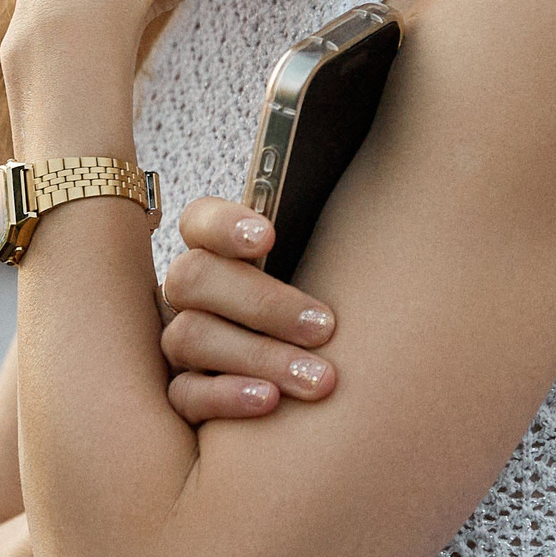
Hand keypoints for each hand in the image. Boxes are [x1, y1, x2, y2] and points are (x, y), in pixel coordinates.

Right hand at [158, 196, 339, 423]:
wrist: (327, 396)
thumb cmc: (330, 313)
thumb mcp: (330, 268)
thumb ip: (334, 225)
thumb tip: (374, 154)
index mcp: (217, 249)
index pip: (198, 219)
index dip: (225, 224)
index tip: (269, 237)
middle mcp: (190, 292)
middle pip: (192, 278)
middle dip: (260, 303)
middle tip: (325, 328)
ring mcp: (181, 342)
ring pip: (190, 337)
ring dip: (258, 356)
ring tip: (319, 379)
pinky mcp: (184, 395)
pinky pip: (185, 396)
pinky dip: (227, 397)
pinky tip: (271, 402)